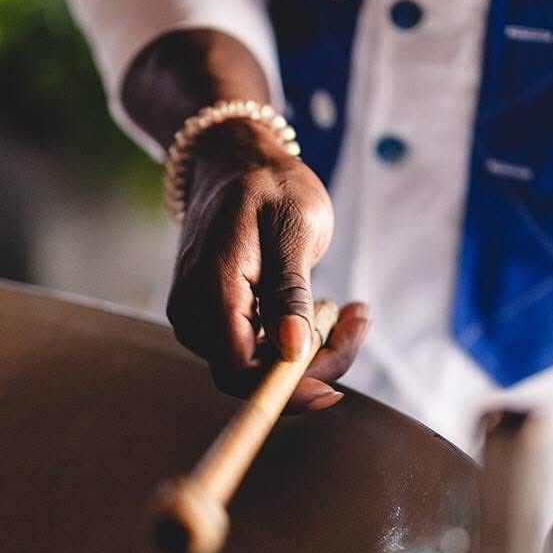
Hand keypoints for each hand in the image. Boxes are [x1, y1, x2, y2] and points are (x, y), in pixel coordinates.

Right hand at [166, 118, 368, 410]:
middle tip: (358, 319)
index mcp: (214, 289)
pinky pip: (258, 350)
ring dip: (312, 351)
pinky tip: (324, 309)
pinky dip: (297, 340)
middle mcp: (195, 313)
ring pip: (260, 368)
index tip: (338, 387)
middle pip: (254, 377)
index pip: (241, 372)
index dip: (289, 389)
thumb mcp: (293, 226)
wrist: (236, 162)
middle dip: (314, 363)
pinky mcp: (214, 319)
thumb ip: (289, 292)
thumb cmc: (269, 186)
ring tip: (346, 307)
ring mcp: (200, 318)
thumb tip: (292, 351)